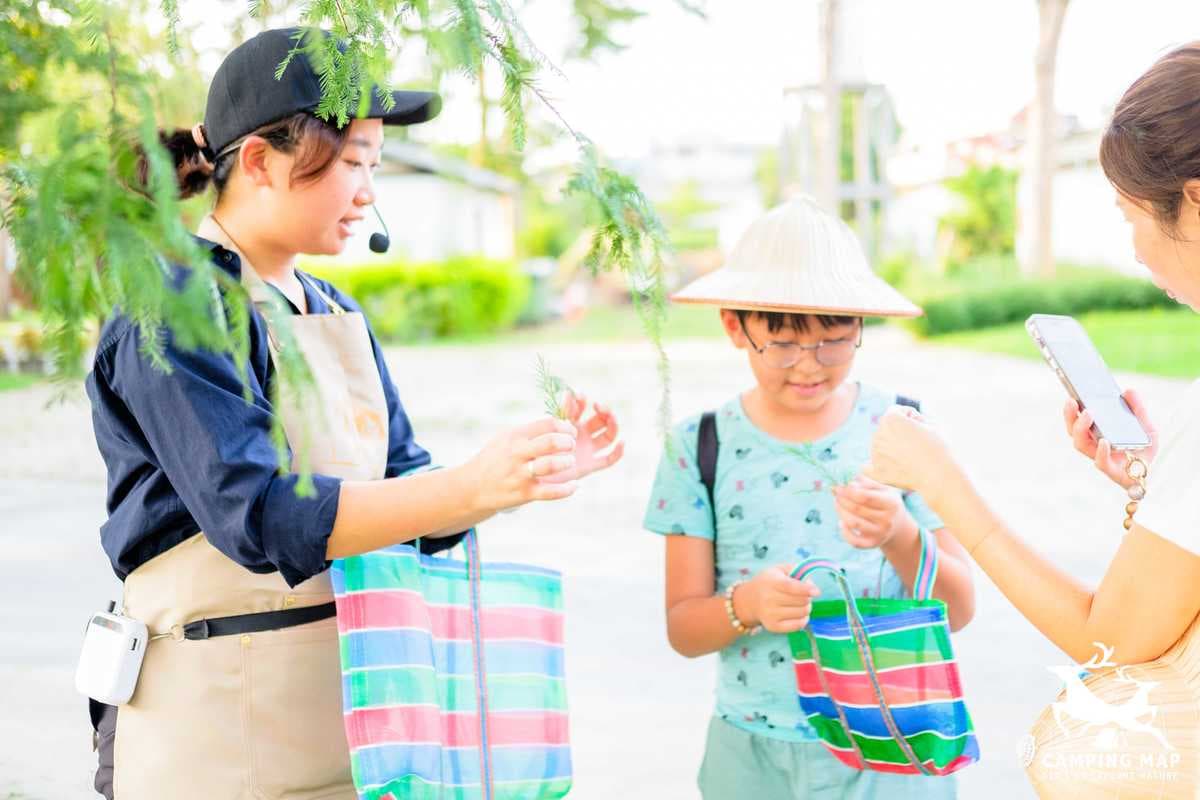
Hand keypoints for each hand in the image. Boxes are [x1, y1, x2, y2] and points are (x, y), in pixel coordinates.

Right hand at [463, 418, 578, 513]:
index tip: (570, 432)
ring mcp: (521, 474)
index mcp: (516, 436)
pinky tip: (574, 486)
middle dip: (568, 442)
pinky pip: (551, 492)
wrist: (473, 487)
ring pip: (551, 465)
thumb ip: (530, 431)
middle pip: (551, 441)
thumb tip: (559, 423)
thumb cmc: (496, 458)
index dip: (564, 427)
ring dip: (567, 463)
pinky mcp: (524, 494)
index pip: (547, 424)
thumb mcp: (506, 438)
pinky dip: (566, 489)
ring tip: (570, 462)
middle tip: (571, 446)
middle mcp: (518, 453)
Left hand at [539, 392, 624, 482]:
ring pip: (608, 435)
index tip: (581, 395)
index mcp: (568, 424)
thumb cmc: (536, 453)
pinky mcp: (590, 465)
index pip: (581, 409)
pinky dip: (618, 452)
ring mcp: (588, 450)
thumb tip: (568, 392)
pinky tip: (622, 443)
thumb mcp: (549, 429)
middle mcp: (581, 435)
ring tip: (610, 417)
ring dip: (613, 424)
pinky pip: (609, 459)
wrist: (532, 477)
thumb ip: (561, 413)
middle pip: (600, 420)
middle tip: (599, 406)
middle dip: (604, 410)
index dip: (583, 401)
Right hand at [735, 565, 821, 633]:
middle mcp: (769, 600)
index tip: (817, 592)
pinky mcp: (773, 627)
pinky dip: (803, 620)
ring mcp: (770, 615)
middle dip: (808, 597)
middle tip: (804, 595)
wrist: (748, 601)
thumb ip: (795, 570)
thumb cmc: (768, 582)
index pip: (791, 587)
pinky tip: (799, 614)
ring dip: (806, 608)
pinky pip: (797, 626)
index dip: (806, 589)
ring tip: (800, 604)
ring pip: (801, 613)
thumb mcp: (778, 570)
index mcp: (771, 583)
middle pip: (800, 601)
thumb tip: (811, 585)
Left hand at [833, 475, 915, 550]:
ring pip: (853, 523)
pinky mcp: (872, 544)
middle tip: (835, 492)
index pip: (865, 497)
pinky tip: (841, 522)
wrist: (897, 525)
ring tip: (837, 503)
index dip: (849, 491)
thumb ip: (867, 482)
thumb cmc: (886, 501)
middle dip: (842, 499)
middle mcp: (887, 520)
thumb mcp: (883, 488)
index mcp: (891, 503)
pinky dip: (844, 532)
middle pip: (857, 509)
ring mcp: (880, 534)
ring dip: (840, 511)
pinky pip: (854, 541)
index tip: (840, 486)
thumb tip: (850, 482)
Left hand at [863, 405, 957, 495]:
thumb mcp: (930, 423)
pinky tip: (883, 467)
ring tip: (911, 457)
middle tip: (918, 443)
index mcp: (890, 418)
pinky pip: (867, 467)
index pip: (896, 411)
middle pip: (886, 428)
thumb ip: (913, 417)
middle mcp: (878, 434)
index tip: (922, 426)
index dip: (910, 417)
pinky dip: (874, 466)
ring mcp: (875, 453)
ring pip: (880, 445)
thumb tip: (904, 421)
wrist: (939, 476)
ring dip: (891, 447)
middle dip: (899, 432)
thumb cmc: (938, 448)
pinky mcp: (876, 471)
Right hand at [1063, 390, 1157, 488]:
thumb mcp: (1145, 425)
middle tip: (1072, 401)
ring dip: (1080, 428)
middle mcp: (1093, 445)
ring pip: (1080, 444)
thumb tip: (1128, 391)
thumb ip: (1138, 409)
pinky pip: (1100, 462)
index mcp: (1096, 433)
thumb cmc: (1144, 449)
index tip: (1071, 394)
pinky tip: (1104, 441)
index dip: (1071, 409)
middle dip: (1070, 415)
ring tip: (1088, 413)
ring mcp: (1099, 457)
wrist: (1152, 472)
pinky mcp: (1111, 471)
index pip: (1078, 420)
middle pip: (1073, 431)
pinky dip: (1100, 451)